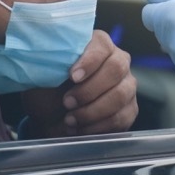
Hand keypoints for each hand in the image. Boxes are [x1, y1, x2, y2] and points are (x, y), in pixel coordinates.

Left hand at [21, 30, 137, 136]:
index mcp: (97, 45)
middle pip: (116, 68)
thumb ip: (53, 66)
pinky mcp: (130, 109)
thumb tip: (54, 62)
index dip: (89, 61)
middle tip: (67, 102)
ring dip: (92, 111)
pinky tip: (81, 129)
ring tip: (70, 120)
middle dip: (89, 89)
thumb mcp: (44, 76)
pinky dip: (98, 127)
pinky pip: (121, 118)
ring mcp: (127, 85)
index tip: (72, 76)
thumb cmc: (49, 92)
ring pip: (120, 95)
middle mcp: (117, 61)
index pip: (102, 45)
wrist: (53, 117)